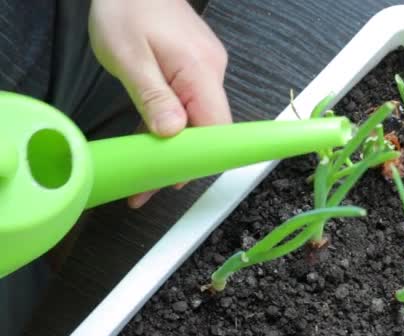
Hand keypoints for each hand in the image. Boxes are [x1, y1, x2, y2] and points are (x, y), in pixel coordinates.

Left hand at [89, 0, 231, 207]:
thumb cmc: (126, 10)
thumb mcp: (129, 56)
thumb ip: (153, 96)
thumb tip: (173, 134)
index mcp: (200, 70)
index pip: (216, 125)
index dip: (200, 157)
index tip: (174, 180)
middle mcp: (211, 73)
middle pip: (207, 128)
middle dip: (181, 161)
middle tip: (147, 188)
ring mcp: (204, 73)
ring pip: (195, 121)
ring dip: (173, 148)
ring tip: (143, 174)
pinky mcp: (193, 72)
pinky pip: (187, 107)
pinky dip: (169, 128)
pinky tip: (149, 142)